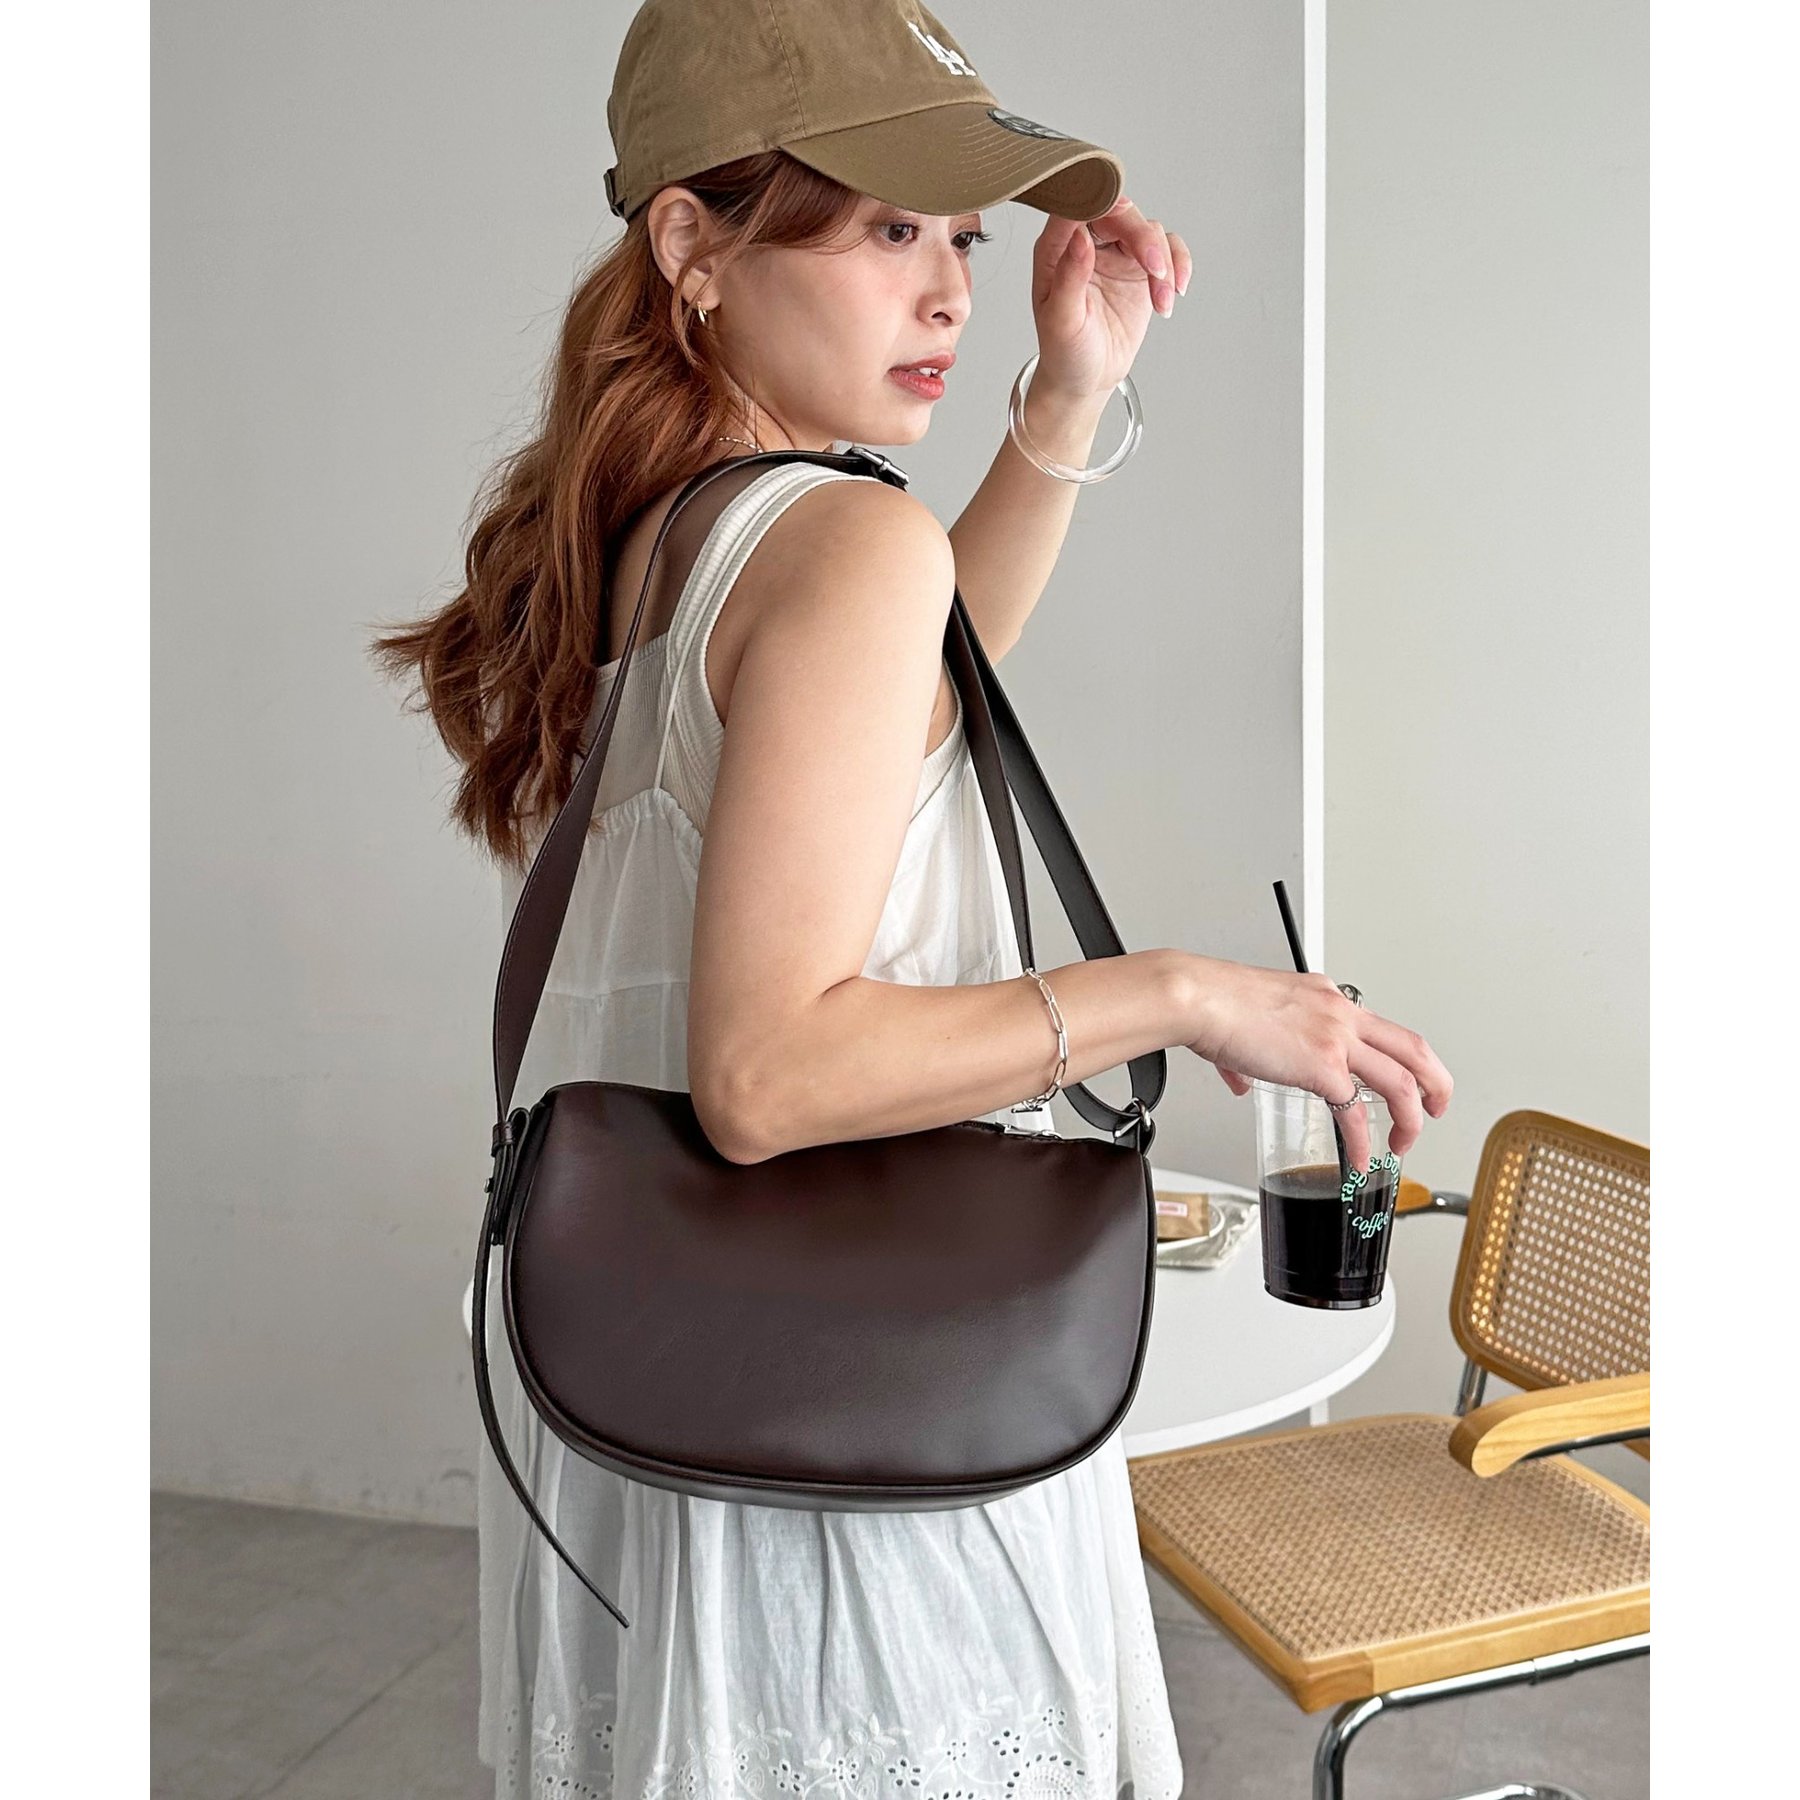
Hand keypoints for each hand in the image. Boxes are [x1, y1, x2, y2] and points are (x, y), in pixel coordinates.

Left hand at [1028, 194, 1189, 406]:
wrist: (1086, 379)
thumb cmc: (1064, 353)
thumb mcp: (1061, 321)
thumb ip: (1069, 278)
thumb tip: (1080, 237)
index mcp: (1057, 248)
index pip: (1079, 206)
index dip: (1103, 204)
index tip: (1122, 220)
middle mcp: (1087, 243)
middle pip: (1122, 213)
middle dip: (1144, 239)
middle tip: (1155, 272)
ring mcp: (1116, 253)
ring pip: (1149, 230)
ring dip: (1164, 263)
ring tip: (1163, 301)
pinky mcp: (1140, 268)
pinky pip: (1168, 250)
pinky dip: (1178, 266)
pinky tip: (1174, 293)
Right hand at [1180, 956, 1454, 1172]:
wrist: (1200, 998)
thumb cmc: (1213, 1001)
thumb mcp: (1245, 1015)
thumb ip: (1248, 1054)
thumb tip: (1242, 1079)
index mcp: (1326, 996)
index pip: (1376, 1026)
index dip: (1395, 1056)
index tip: (1395, 1077)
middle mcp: (1340, 1013)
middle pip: (1413, 1047)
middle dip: (1435, 1082)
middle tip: (1436, 1106)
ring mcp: (1337, 1039)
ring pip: (1402, 1080)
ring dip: (1412, 1117)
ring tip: (1405, 1142)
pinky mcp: (1324, 1067)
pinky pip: (1356, 1113)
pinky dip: (1360, 1143)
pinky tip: (1357, 1159)